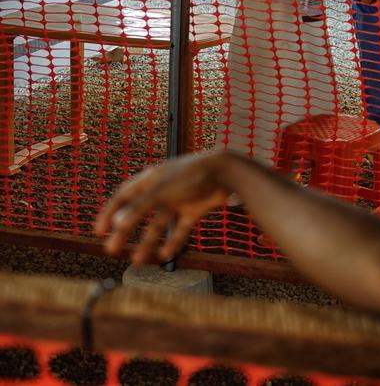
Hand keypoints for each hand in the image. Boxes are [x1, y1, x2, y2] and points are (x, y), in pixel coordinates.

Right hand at [94, 150, 235, 262]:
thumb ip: (139, 208)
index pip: (123, 196)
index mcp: (150, 179)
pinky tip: (165, 255)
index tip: (100, 231)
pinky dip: (173, 242)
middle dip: (125, 232)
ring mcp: (178, 200)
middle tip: (112, 250)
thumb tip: (117, 224)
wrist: (226, 172)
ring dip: (148, 242)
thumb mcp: (161, 191)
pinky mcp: (194, 209)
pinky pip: (180, 229)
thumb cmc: (191, 175)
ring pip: (159, 224)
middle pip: (139, 214)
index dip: (110, 212)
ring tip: (138, 260)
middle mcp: (162, 190)